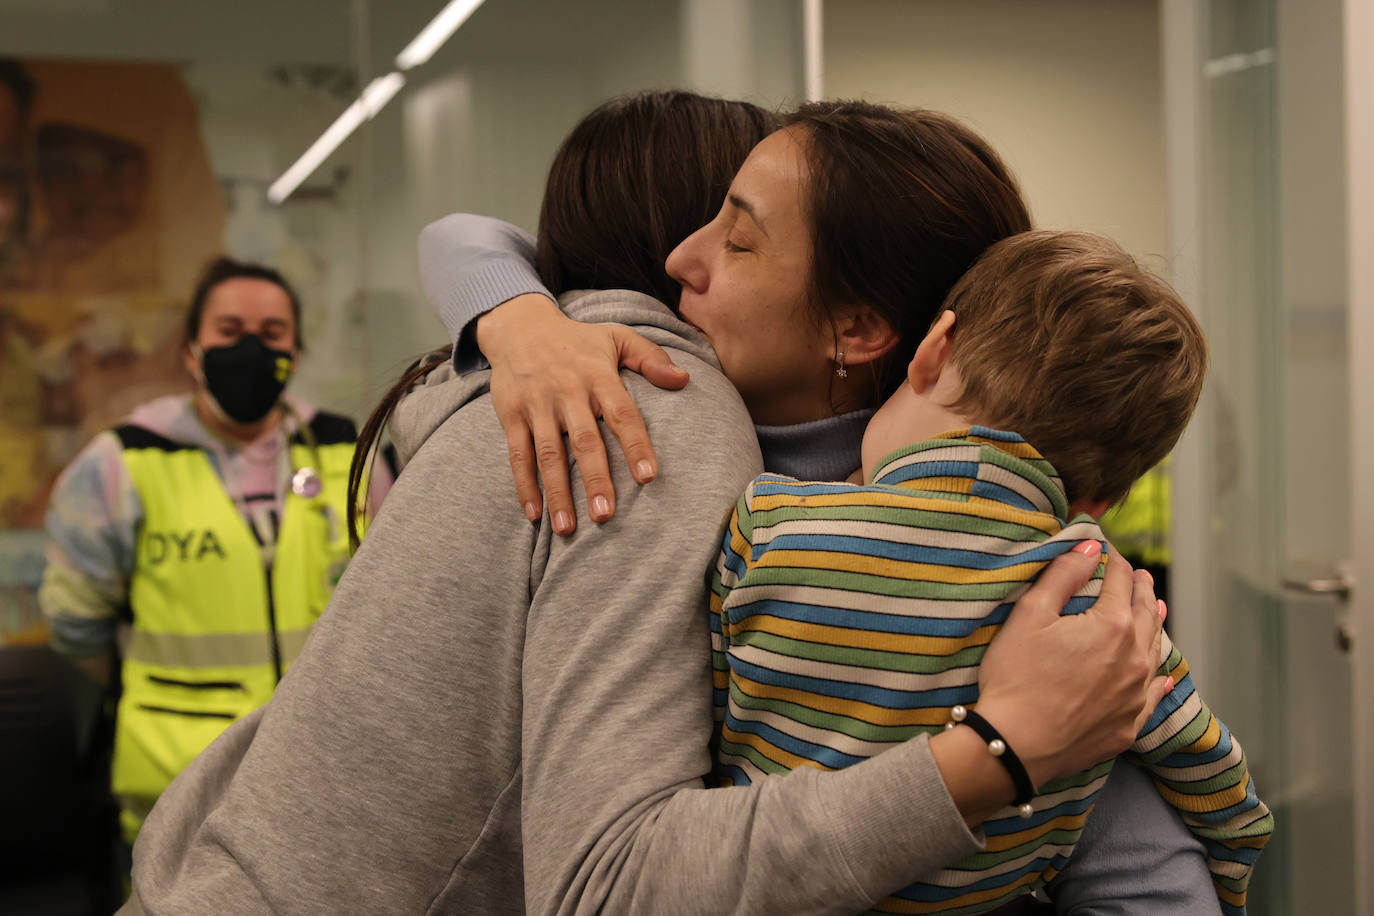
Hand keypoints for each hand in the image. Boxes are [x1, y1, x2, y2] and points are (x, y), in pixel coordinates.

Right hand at [474, 294, 689, 534]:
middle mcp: (568, 392)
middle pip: (584, 441)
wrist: (518, 325)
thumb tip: (684, 380)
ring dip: (557, 493)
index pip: (622, 414)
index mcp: (598, 376)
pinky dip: (524, 485)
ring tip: (567, 529)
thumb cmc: (577, 339)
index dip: (636, 445)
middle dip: (595, 479)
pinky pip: (518, 454)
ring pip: (548, 455)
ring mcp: (537, 405)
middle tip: (606, 515)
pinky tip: (534, 515)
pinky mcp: (511, 416)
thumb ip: (651, 358)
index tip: (649, 477)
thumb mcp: (616, 337)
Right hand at [975, 542, 1169, 787]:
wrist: (1016, 744)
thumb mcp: (1030, 615)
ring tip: (1156, 609)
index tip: (1108, 551)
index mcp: (1112, 626)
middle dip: (1142, 590)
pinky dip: (1158, 680)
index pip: (1120, 582)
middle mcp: (1135, 659)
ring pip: (1154, 652)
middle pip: (1145, 614)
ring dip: (1155, 626)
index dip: (1114, 562)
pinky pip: (1153, 697)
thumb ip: (1064, 575)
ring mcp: (1135, 696)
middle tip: (1140, 575)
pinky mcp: (1128, 726)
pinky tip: (1162, 676)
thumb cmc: (1016, 677)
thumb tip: (1091, 546)